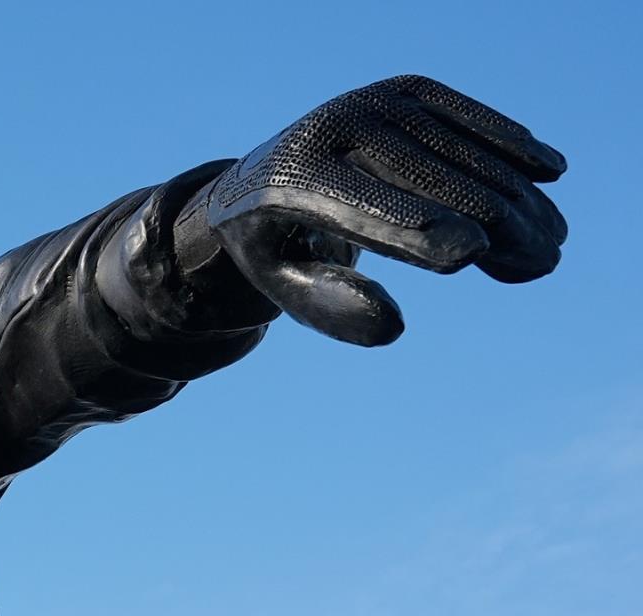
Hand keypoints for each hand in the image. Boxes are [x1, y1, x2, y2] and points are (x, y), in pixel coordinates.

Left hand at [196, 75, 567, 346]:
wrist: (261, 177)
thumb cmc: (277, 246)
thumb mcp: (284, 286)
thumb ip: (331, 307)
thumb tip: (394, 325)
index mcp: (292, 180)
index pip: (363, 209)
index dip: (418, 230)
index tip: (473, 254)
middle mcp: (333, 127)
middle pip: (429, 181)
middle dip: (494, 222)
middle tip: (545, 264)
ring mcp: (372, 101)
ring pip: (459, 150)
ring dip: (514, 194)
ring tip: (554, 244)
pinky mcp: (405, 91)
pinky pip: (467, 118)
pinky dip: (509, 145)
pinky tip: (550, 171)